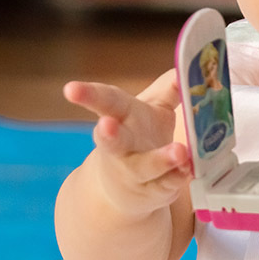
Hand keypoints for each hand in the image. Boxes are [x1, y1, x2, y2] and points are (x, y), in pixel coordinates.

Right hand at [63, 70, 190, 218]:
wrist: (126, 188)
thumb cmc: (140, 136)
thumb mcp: (152, 108)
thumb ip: (169, 88)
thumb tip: (185, 67)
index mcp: (119, 117)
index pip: (103, 102)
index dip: (87, 95)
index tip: (70, 89)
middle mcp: (121, 147)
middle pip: (112, 140)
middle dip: (108, 134)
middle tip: (105, 125)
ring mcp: (135, 173)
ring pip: (144, 167)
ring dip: (160, 160)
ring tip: (179, 151)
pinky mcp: (153, 192)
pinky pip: (166, 185)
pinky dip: (177, 178)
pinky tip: (188, 170)